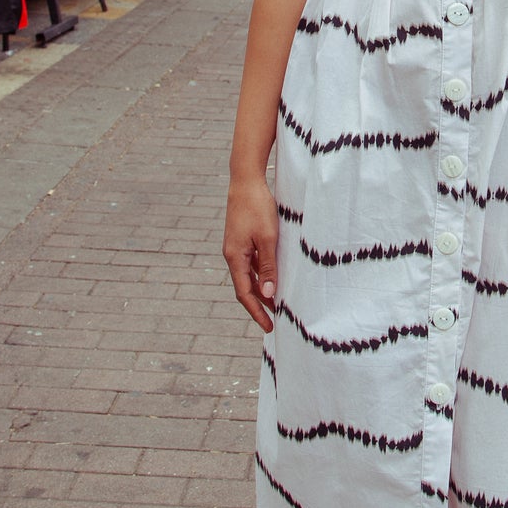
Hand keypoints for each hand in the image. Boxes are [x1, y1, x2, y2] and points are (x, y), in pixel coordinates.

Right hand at [223, 177, 279, 331]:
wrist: (246, 181)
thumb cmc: (258, 207)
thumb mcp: (267, 238)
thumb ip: (268, 267)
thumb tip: (268, 294)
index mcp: (235, 258)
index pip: (244, 293)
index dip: (256, 312)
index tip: (268, 326)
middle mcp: (232, 256)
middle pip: (244, 288)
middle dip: (257, 306)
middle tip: (272, 322)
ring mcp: (236, 248)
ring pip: (247, 277)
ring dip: (260, 292)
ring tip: (274, 305)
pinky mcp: (242, 240)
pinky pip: (250, 265)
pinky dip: (260, 276)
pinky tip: (271, 279)